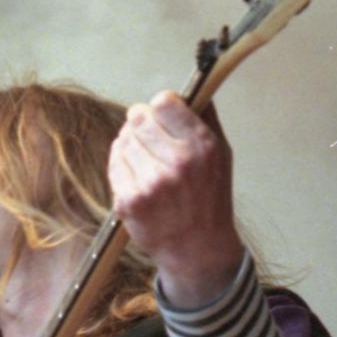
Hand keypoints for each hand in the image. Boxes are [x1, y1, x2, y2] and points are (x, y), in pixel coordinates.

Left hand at [108, 91, 243, 307]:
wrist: (198, 250)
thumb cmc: (210, 198)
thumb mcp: (222, 154)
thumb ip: (206, 118)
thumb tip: (193, 87)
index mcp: (202, 146)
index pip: (164, 101)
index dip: (161, 107)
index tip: (163, 116)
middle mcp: (178, 163)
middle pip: (138, 117)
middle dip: (140, 123)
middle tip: (149, 137)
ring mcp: (151, 183)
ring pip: (123, 139)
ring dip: (130, 144)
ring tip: (146, 161)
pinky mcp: (129, 201)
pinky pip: (114, 163)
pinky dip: (121, 165)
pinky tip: (137, 176)